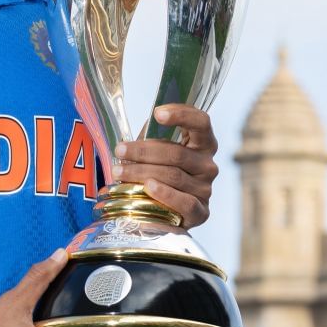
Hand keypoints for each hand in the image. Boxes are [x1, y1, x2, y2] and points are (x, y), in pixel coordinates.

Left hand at [113, 103, 219, 228]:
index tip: (157, 113)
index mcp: (202, 144)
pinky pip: (184, 202)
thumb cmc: (158, 175)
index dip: (182, 115)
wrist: (165, 213)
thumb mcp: (156, 151)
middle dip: (144, 151)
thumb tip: (148, 121)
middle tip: (120, 151)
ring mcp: (206, 189)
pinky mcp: (201, 212)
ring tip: (118, 172)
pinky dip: (165, 193)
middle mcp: (208, 165)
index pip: (201, 122)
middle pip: (177, 153)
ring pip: (173, 175)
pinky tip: (148, 187)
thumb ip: (153, 136)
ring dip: (141, 172)